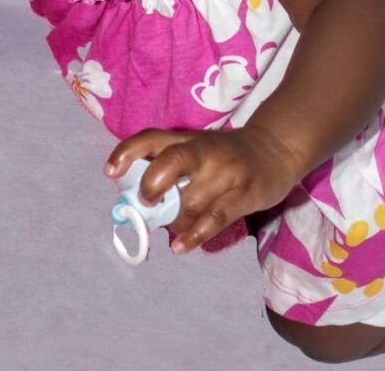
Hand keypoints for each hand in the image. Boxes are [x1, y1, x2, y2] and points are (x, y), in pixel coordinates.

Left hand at [106, 122, 302, 254]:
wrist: (274, 150)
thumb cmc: (226, 156)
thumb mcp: (199, 151)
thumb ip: (171, 171)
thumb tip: (140, 206)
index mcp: (188, 139)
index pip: (153, 137)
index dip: (128, 152)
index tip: (110, 172)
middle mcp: (204, 151)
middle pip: (171, 160)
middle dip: (153, 184)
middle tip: (149, 203)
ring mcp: (226, 171)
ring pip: (191, 200)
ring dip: (176, 223)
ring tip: (176, 230)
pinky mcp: (244, 193)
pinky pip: (215, 218)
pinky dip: (194, 235)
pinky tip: (180, 246)